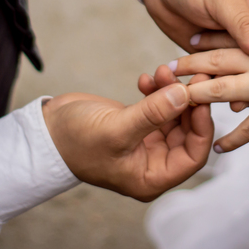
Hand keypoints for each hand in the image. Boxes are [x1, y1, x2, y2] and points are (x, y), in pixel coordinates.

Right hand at [42, 80, 212, 201]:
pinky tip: (146, 78)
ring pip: (174, 116)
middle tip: (192, 75)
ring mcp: (146, 144)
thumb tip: (185, 95)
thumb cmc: (76, 141)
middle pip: (188, 133)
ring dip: (172, 93)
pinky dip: (157, 92)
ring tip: (162, 71)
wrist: (46, 131)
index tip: (201, 97)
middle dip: (188, 103)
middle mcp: (153, 163)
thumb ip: (152, 113)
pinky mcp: (137, 125)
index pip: (193, 156)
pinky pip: (158, 108)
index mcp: (151, 178)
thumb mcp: (116, 128)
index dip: (202, 127)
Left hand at [177, 12, 248, 152]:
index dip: (205, 40)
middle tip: (164, 74)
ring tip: (174, 105)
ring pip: (218, 90)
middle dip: (187, 67)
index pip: (229, 34)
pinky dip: (230, 138)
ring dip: (193, 97)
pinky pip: (246, 128)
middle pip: (214, 60)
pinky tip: (216, 145)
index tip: (187, 44)